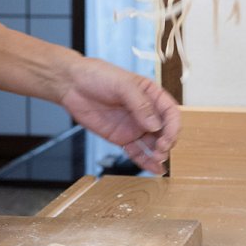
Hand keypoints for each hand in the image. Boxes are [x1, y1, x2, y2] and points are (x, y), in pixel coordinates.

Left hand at [58, 56, 180, 175]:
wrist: (72, 85)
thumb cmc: (97, 76)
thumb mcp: (122, 84)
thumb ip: (140, 104)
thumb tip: (155, 125)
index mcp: (151, 94)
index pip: (170, 112)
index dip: (173, 126)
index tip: (168, 138)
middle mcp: (145, 112)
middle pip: (165, 131)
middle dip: (167, 142)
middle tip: (161, 151)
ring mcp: (134, 126)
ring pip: (153, 144)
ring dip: (159, 154)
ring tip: (158, 161)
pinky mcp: (121, 138)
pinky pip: (137, 152)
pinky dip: (146, 161)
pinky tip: (154, 169)